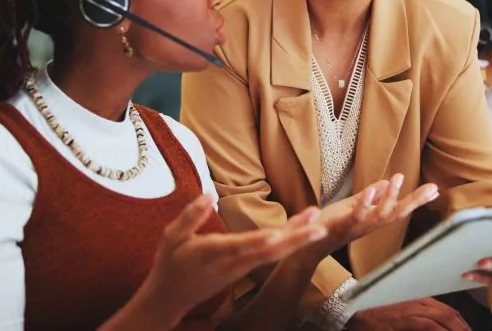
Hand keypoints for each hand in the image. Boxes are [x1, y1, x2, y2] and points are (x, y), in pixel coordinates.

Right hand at [138, 194, 327, 322]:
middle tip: (320, 227)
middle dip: (295, 239)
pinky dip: (288, 244)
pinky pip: (271, 257)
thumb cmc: (171, 263)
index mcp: (212, 252)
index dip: (258, 241)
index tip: (277, 234)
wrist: (171, 298)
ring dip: (297, 240)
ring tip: (319, 225)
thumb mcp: (171, 237)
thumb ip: (190, 216)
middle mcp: (232, 262)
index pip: (238, 246)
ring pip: (273, 255)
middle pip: (268, 252)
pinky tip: (303, 232)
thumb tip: (208, 193)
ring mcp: (241, 268)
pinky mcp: (245, 270)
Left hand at [308, 174, 438, 260]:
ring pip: (379, 215)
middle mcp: (369, 225)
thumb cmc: (331, 224)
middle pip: (397, 213)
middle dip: (415, 201)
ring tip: (398, 178)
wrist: (308, 243)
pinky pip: (355, 216)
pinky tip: (369, 190)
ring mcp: (356, 227)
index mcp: (373, 219)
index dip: (417, 200)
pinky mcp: (341, 226)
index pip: (400, 208)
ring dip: (390, 197)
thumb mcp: (353, 206)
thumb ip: (370, 197)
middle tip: (431, 188)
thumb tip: (386, 183)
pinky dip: (364, 204)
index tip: (434, 189)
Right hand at [346, 297, 470, 330]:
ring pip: (441, 317)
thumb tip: (432, 324)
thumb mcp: (400, 312)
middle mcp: (416, 302)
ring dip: (455, 328)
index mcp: (417, 299)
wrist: (354, 311)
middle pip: (448, 312)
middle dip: (462, 326)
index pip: (446, 309)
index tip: (466, 328)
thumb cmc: (376, 313)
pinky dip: (438, 330)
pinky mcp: (403, 319)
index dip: (460, 321)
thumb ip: (416, 316)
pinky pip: (426, 324)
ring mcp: (410, 310)